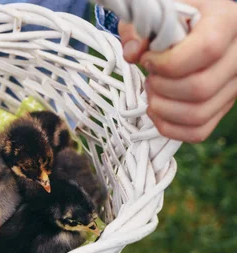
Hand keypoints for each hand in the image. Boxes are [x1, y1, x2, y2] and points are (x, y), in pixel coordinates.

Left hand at [118, 0, 236, 142]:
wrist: (191, 29)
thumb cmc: (173, 20)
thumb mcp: (155, 13)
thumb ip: (139, 30)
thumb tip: (133, 53)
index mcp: (226, 22)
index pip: (206, 49)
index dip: (168, 62)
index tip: (148, 59)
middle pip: (200, 88)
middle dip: (161, 87)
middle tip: (150, 76)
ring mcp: (233, 86)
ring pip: (198, 115)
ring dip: (162, 108)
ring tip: (152, 90)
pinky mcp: (221, 108)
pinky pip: (198, 132)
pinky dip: (168, 127)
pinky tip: (156, 108)